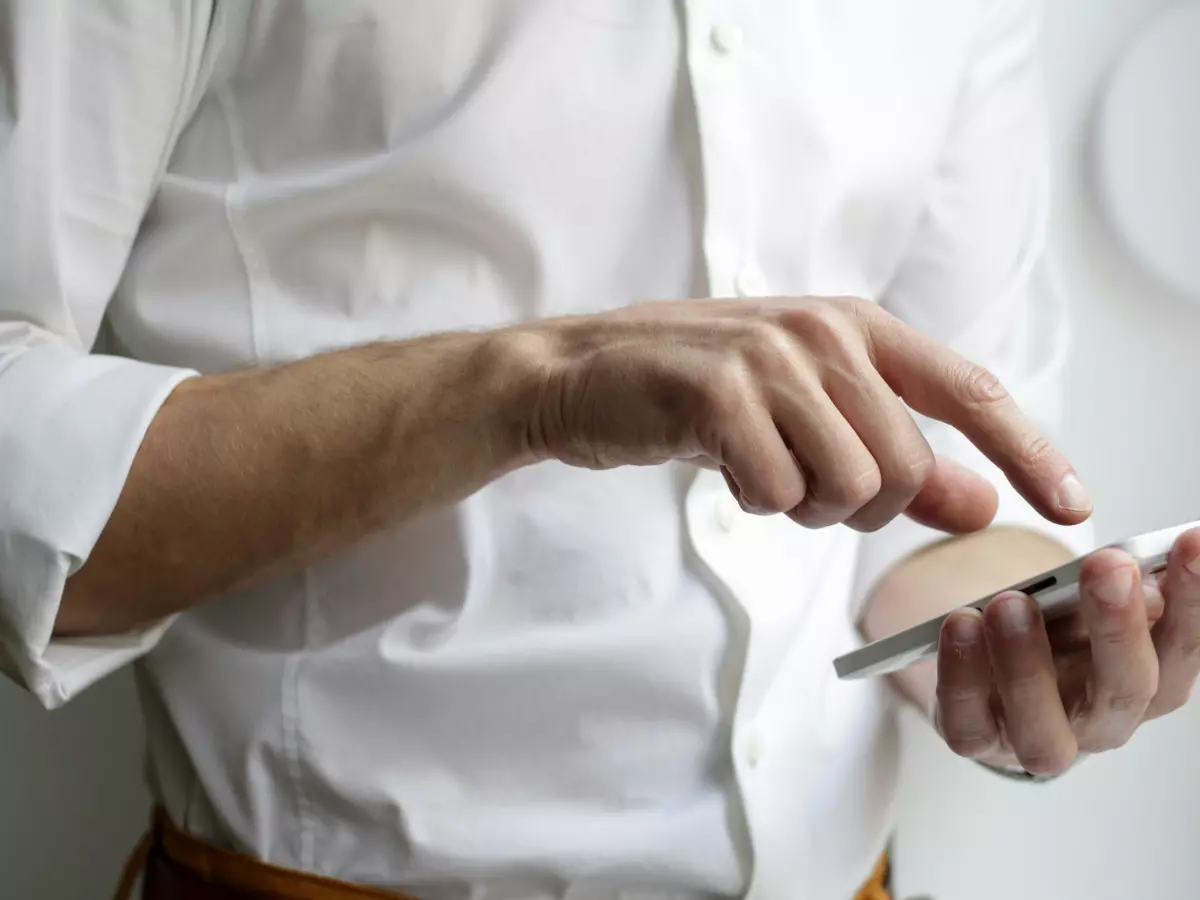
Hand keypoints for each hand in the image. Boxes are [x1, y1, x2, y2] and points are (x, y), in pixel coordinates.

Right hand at [520, 296, 1090, 532]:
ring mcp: (770, 358)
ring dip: (804, 506)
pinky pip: (779, 493)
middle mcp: (823, 331)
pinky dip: (755, 502)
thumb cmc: (695, 392)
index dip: (1028, 451)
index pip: (969, 391)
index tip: (1070, 505)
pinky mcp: (718, 394)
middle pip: (906, 467)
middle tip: (801, 483)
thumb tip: (981, 505)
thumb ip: (897, 455)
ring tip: (758, 469)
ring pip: (849, 487)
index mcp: (856, 325)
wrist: (580, 374)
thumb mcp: (806, 413)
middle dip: (861, 505)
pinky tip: (722, 466)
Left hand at [933, 528, 1199, 775]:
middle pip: (1125, 688)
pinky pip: (968, 723)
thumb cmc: (1053, 630)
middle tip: (1107, 566)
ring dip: (1028, 662)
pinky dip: (961, 675)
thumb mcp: (1088, 599)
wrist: (988, 669)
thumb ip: (1117, 587)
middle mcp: (1104, 720)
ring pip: (1045, 726)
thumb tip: (1140, 569)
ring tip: (1010, 603)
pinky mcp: (977, 740)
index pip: (1183, 645)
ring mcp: (1040, 738)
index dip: (1193, 597)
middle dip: (1118, 624)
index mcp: (1148, 679)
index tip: (1192, 541)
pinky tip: (960, 625)